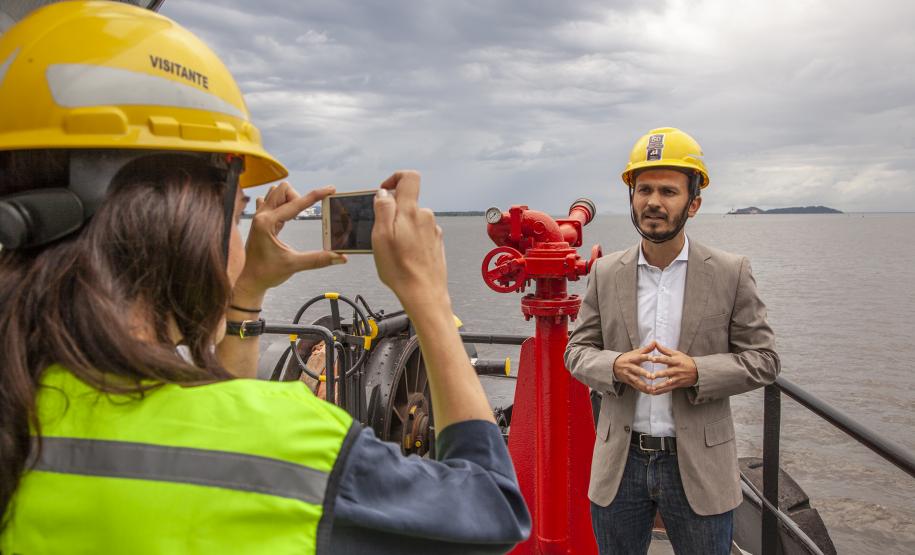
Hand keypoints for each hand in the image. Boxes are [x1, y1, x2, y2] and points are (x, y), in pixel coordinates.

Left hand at [235, 182, 345, 298]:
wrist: (250, 281)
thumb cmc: (267, 273)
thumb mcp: (294, 265)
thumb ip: (318, 259)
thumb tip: (340, 257)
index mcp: (267, 223)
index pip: (296, 203)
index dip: (316, 195)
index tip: (330, 189)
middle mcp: (261, 216)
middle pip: (283, 189)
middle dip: (298, 197)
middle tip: (306, 214)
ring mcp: (259, 217)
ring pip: (275, 192)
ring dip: (289, 199)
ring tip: (296, 215)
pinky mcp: (260, 221)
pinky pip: (270, 201)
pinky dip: (282, 204)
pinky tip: (286, 217)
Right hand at [371, 171, 448, 312]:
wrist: (424, 293)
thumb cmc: (400, 269)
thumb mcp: (381, 236)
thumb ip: (383, 209)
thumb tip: (384, 192)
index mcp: (411, 211)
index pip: (409, 177)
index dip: (394, 178)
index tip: (384, 192)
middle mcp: (425, 217)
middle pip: (407, 202)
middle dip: (392, 213)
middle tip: (382, 234)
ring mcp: (433, 230)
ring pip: (412, 219)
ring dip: (401, 229)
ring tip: (393, 250)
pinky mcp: (435, 242)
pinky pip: (419, 233)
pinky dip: (409, 240)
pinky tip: (404, 256)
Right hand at [612, 343, 656, 393]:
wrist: (613, 366)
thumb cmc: (628, 358)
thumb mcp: (635, 352)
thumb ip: (646, 348)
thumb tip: (655, 342)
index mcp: (632, 358)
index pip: (640, 357)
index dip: (646, 357)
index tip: (654, 359)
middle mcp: (630, 367)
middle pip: (637, 370)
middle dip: (644, 374)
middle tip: (652, 376)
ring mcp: (628, 375)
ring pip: (636, 381)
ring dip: (644, 385)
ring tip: (652, 388)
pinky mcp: (629, 382)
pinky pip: (636, 387)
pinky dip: (643, 390)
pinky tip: (650, 392)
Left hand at [647, 342, 697, 394]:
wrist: (698, 371)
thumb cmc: (684, 360)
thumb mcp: (676, 354)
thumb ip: (664, 350)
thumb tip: (655, 342)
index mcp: (676, 361)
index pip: (667, 359)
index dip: (659, 359)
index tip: (652, 359)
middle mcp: (676, 370)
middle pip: (667, 372)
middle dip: (659, 374)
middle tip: (650, 376)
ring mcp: (677, 378)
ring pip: (667, 383)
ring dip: (659, 386)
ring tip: (651, 388)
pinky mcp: (677, 385)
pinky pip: (668, 389)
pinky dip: (661, 391)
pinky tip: (653, 393)